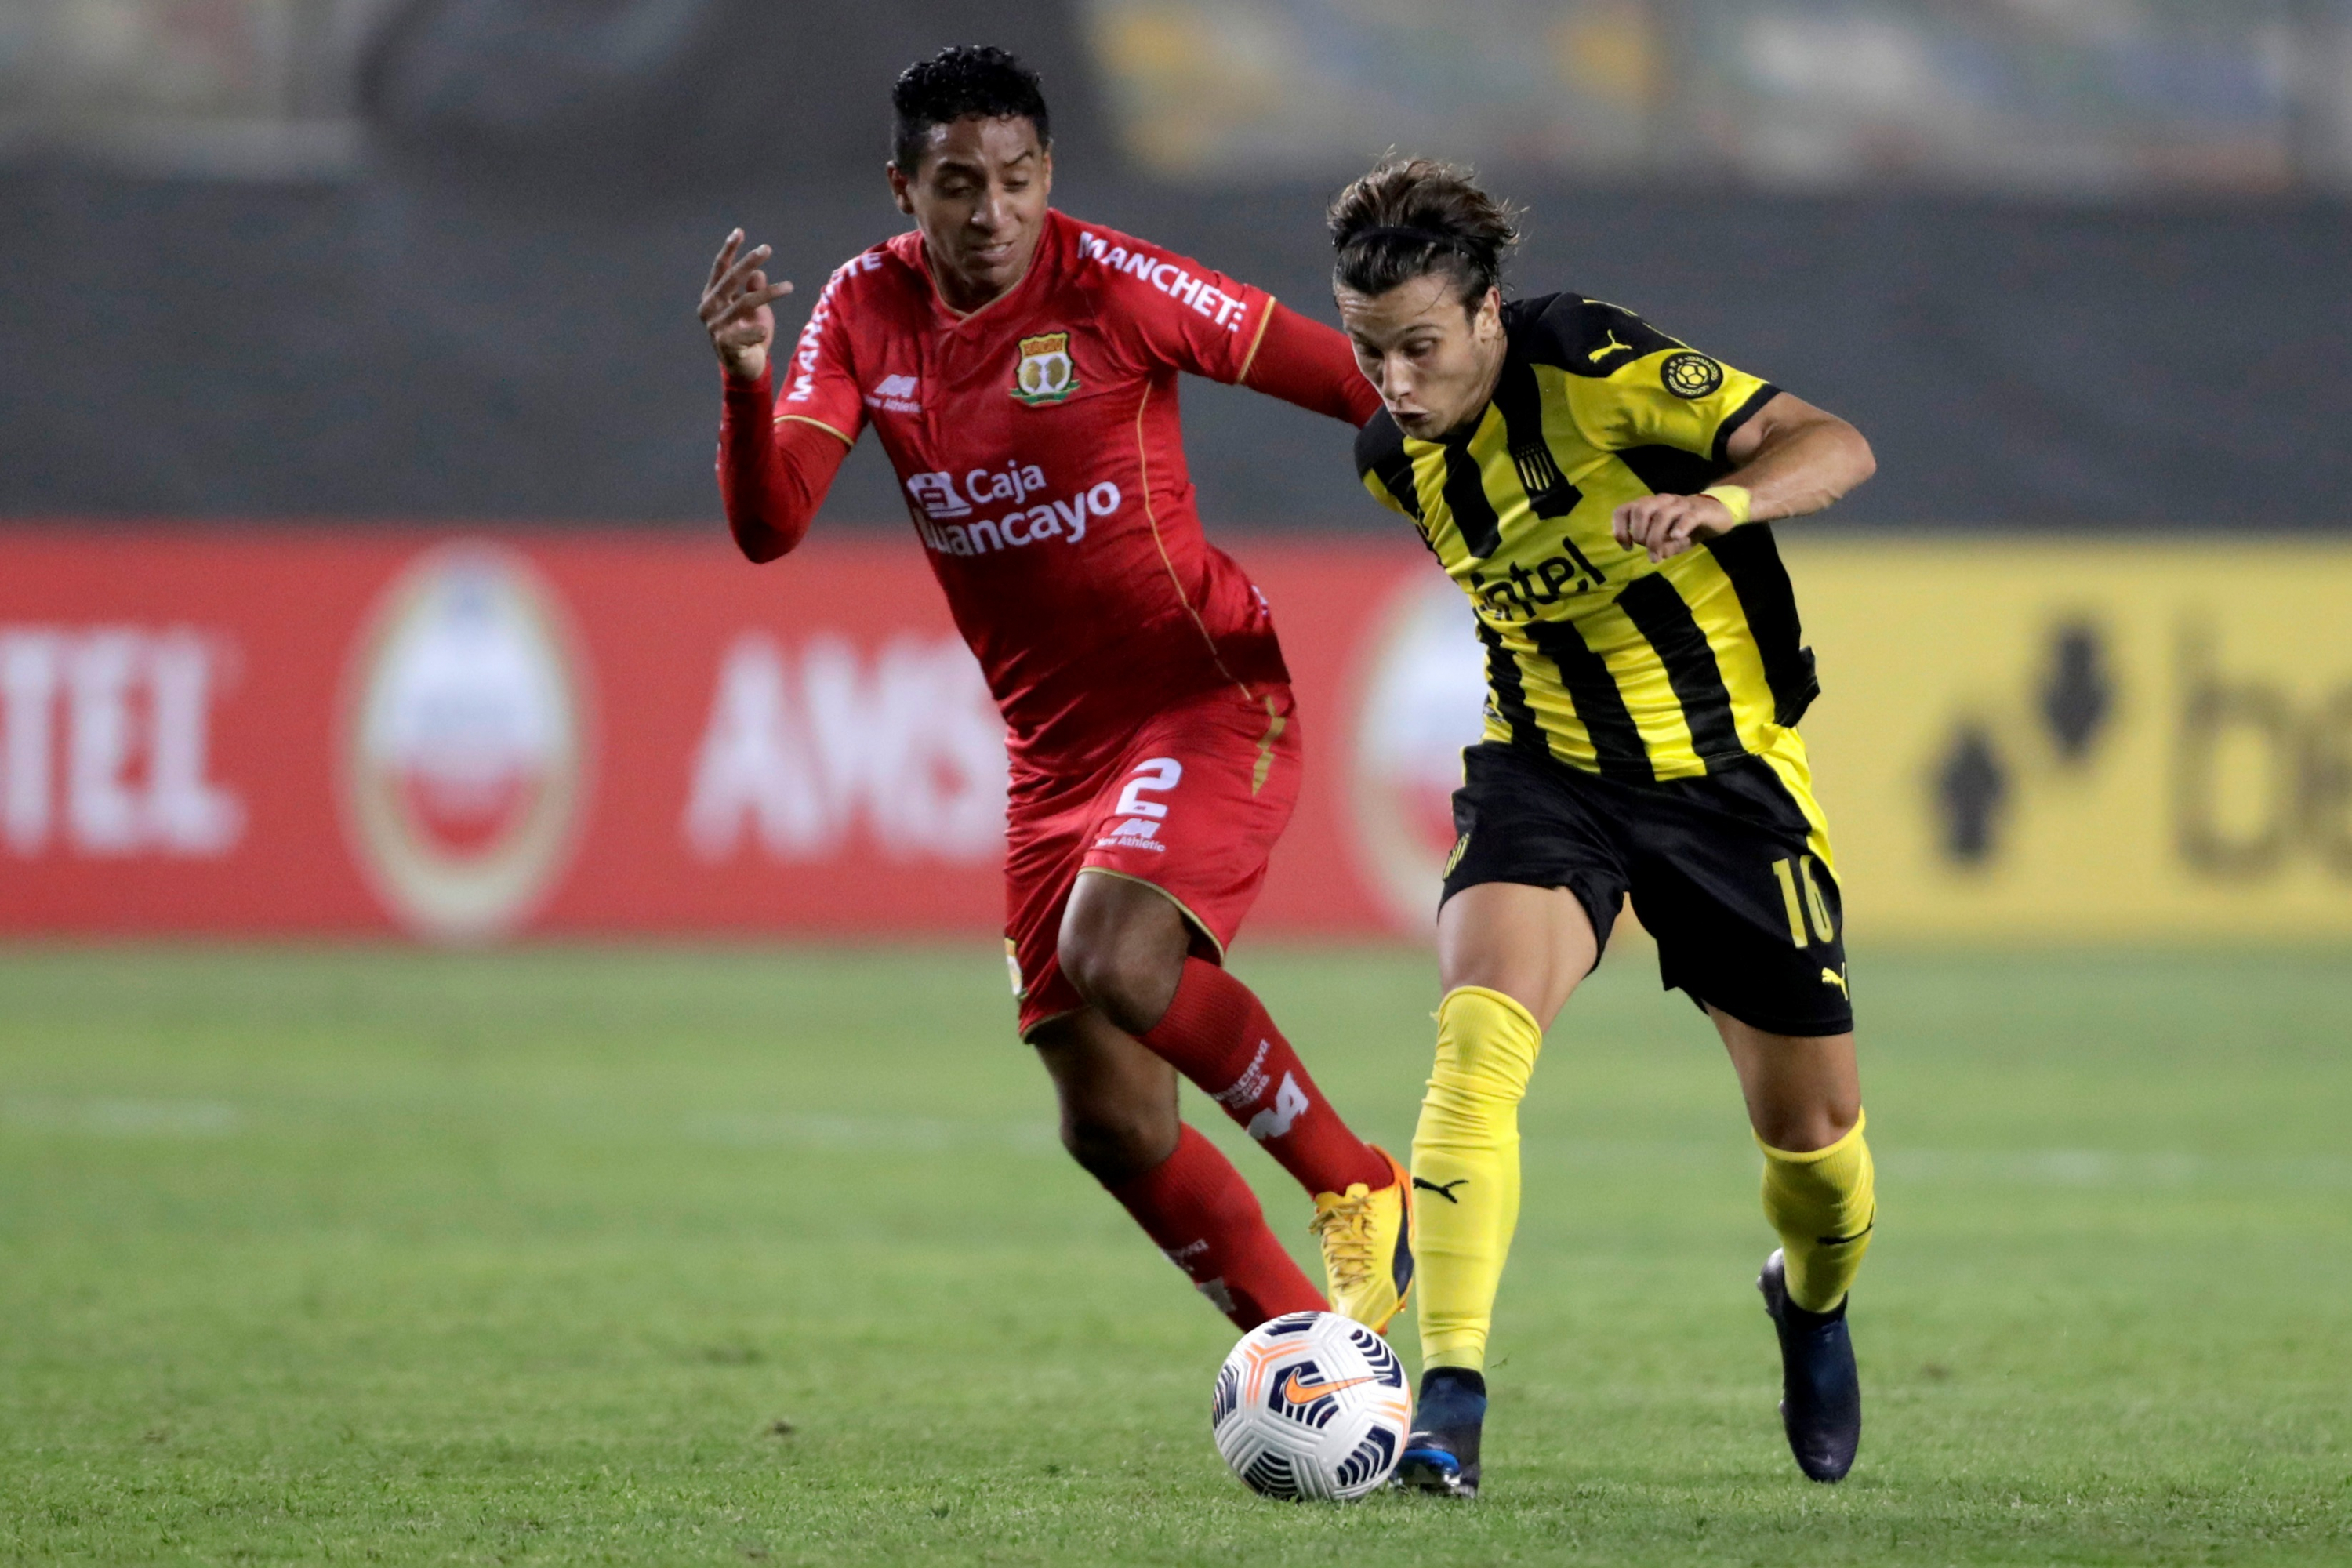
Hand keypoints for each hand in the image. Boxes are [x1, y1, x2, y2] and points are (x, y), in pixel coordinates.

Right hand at [699, 229, 794, 380]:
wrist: (745, 368)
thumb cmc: (749, 334)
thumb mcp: (754, 309)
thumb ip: (753, 290)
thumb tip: (758, 273)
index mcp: (713, 296)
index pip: (720, 269)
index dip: (729, 250)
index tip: (740, 231)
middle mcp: (710, 309)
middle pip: (730, 279)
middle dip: (748, 261)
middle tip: (767, 248)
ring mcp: (715, 327)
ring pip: (744, 303)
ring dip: (769, 293)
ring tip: (790, 286)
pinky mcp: (724, 344)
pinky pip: (745, 333)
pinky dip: (756, 332)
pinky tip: (764, 332)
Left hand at [1611, 492, 1736, 563]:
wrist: (1718, 514)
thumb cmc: (1687, 528)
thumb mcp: (1671, 541)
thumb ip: (1662, 547)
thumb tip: (1656, 554)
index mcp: (1650, 505)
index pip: (1624, 510)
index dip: (1619, 529)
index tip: (1627, 547)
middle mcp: (1662, 501)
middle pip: (1641, 511)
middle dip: (1639, 534)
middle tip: (1647, 550)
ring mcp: (1681, 504)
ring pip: (1662, 515)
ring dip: (1655, 538)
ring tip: (1657, 556)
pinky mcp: (1699, 510)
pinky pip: (1687, 516)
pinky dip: (1680, 527)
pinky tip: (1676, 537)